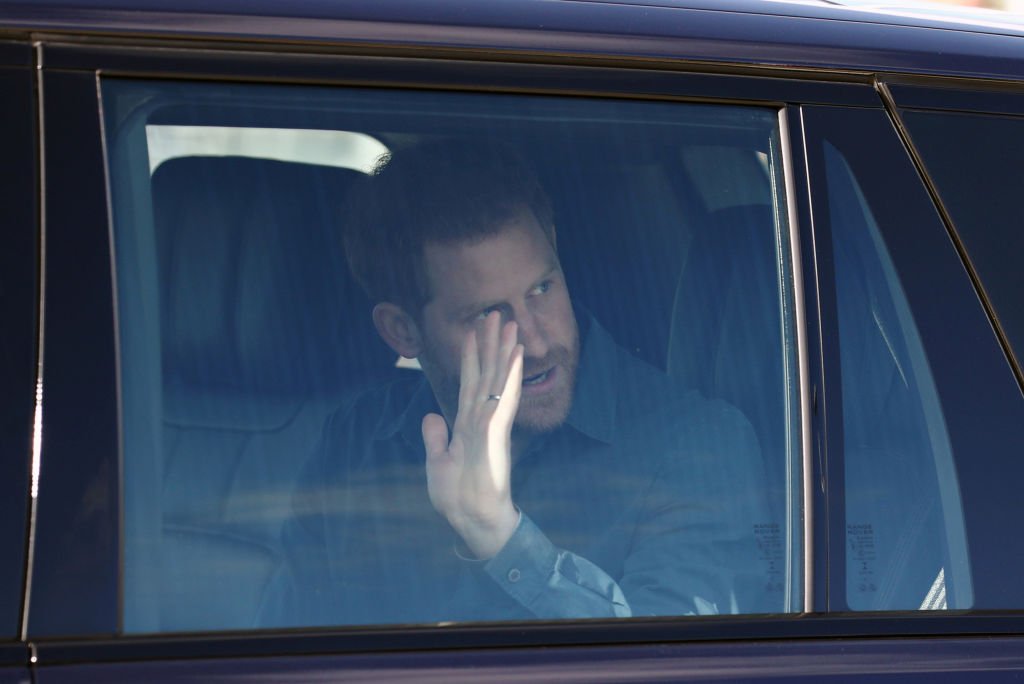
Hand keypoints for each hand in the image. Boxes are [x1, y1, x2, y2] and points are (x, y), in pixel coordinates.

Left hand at [422, 311, 523, 558]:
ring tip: (509, 323)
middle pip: (485, 372)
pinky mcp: (497, 430)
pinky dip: (509, 374)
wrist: (470, 518)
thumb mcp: (437, 461)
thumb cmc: (457, 496)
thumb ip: (435, 437)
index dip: (470, 357)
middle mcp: (480, 417)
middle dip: (489, 343)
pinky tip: (515, 354)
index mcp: (465, 424)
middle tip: (494, 314)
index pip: (468, 382)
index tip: (471, 332)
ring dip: (503, 349)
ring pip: (497, 377)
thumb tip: (431, 415)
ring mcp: (490, 421)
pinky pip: (504, 396)